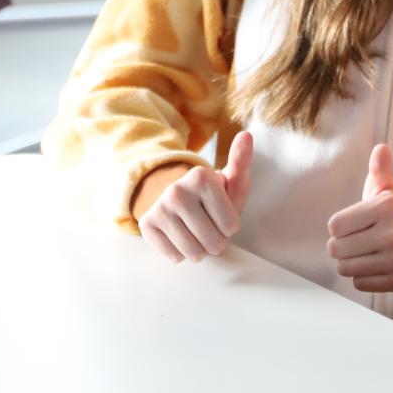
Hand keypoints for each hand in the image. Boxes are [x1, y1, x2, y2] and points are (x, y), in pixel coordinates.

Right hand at [135, 130, 253, 262]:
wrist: (179, 201)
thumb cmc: (214, 196)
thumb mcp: (232, 182)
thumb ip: (241, 162)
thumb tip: (246, 135)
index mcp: (201, 176)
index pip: (231, 227)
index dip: (230, 226)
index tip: (221, 212)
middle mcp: (177, 189)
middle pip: (214, 243)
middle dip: (216, 241)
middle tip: (209, 224)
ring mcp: (159, 207)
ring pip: (194, 254)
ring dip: (200, 249)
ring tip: (196, 231)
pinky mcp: (146, 224)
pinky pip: (175, 257)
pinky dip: (180, 252)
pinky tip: (179, 235)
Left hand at [325, 144, 392, 292]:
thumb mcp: (387, 190)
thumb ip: (380, 169)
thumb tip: (380, 149)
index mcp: (386, 208)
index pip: (335, 225)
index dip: (340, 226)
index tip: (353, 224)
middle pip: (337, 249)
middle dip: (342, 246)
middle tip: (357, 240)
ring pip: (346, 268)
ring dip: (350, 262)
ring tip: (365, 252)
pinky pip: (360, 283)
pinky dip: (363, 276)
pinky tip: (375, 265)